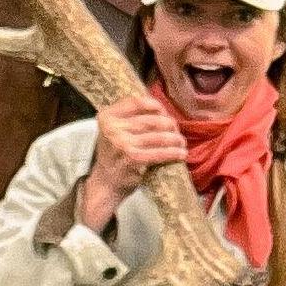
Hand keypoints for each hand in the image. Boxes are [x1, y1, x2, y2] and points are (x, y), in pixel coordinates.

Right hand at [81, 93, 186, 231]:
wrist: (105, 183)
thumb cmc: (114, 155)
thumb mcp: (114, 130)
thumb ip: (130, 117)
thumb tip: (161, 107)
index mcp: (107, 117)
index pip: (137, 102)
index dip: (155, 105)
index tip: (164, 112)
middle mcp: (112, 128)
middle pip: (152, 120)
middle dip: (169, 124)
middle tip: (176, 131)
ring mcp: (122, 143)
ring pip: (159, 136)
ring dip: (175, 139)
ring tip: (180, 142)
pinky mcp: (132, 158)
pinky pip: (160, 152)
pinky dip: (173, 153)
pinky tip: (181, 154)